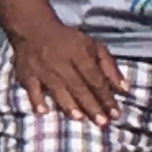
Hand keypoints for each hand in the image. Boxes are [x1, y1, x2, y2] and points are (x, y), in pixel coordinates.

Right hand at [2, 22, 124, 124]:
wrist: (33, 28)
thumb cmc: (68, 41)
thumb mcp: (93, 46)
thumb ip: (109, 68)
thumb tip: (124, 90)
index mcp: (80, 53)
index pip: (95, 78)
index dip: (106, 97)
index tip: (116, 114)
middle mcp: (61, 62)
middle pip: (78, 86)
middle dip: (91, 105)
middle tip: (102, 123)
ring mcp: (42, 69)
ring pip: (57, 89)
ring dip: (68, 104)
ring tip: (80, 118)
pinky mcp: (26, 74)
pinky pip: (31, 89)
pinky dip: (36, 100)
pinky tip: (43, 112)